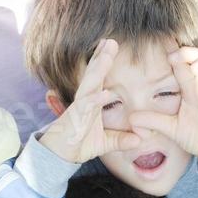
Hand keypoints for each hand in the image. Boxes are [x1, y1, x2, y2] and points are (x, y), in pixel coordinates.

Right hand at [38, 39, 144, 163]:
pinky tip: (106, 93)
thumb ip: (121, 140)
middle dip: (101, 57)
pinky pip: (86, 107)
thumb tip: (139, 140)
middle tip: (110, 41)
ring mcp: (79, 109)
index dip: (103, 63)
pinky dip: (96, 100)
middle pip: (94, 75)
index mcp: (90, 102)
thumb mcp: (105, 143)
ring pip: (89, 85)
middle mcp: (84, 101)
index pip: (98, 79)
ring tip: (106, 53)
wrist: (59, 157)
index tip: (111, 47)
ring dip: (98, 69)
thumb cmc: (78, 145)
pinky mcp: (75, 120)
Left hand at [131, 46, 197, 161]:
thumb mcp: (170, 127)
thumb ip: (152, 120)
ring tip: (196, 71)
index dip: (177, 55)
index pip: (182, 61)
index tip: (169, 58)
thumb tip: (131, 120)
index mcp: (188, 85)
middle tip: (178, 58)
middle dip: (189, 52)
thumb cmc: (193, 135)